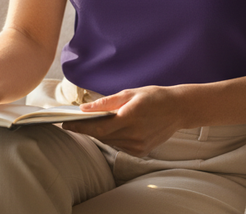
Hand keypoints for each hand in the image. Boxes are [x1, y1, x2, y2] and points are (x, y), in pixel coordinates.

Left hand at [65, 86, 183, 156]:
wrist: (179, 109)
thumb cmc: (154, 97)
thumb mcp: (130, 93)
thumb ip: (106, 103)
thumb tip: (85, 109)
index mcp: (131, 117)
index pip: (99, 127)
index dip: (80, 127)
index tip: (66, 123)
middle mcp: (135, 135)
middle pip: (102, 135)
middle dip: (86, 129)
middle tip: (71, 122)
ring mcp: (139, 145)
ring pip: (110, 141)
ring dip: (98, 133)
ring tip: (88, 124)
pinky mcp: (142, 151)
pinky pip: (119, 145)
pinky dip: (112, 138)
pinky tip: (110, 129)